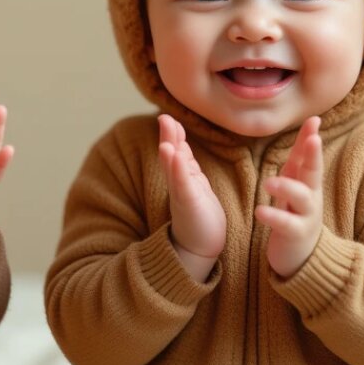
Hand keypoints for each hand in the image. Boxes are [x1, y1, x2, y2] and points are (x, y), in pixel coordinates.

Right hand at [158, 114, 225, 275]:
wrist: (199, 247)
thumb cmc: (200, 216)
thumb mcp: (193, 185)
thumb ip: (184, 166)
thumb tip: (178, 145)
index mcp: (183, 176)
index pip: (177, 150)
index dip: (173, 134)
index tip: (167, 117)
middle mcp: (179, 183)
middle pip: (171, 155)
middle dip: (168, 137)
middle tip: (163, 118)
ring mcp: (182, 193)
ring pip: (174, 169)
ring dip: (169, 152)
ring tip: (166, 138)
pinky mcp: (187, 204)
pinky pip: (182, 185)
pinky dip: (177, 170)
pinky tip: (174, 156)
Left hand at [255, 116, 323, 277]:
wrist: (304, 256)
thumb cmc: (296, 213)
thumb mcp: (297, 184)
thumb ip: (299, 159)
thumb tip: (308, 127)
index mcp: (306, 181)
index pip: (307, 155)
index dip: (309, 137)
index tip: (314, 119)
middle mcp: (310, 195)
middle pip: (313, 171)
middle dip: (313, 155)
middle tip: (313, 139)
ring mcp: (306, 214)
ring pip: (302, 197)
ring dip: (287, 187)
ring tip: (269, 182)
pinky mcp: (297, 234)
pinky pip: (287, 224)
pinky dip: (274, 216)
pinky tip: (260, 211)